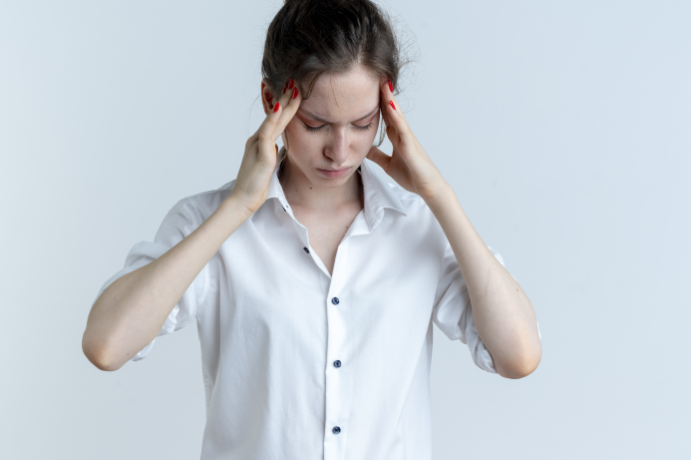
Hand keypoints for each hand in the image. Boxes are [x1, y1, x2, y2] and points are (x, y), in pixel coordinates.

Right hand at [229, 79, 301, 214]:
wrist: (243, 200)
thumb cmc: (255, 186)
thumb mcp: (268, 166)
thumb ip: (274, 155)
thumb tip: (282, 148)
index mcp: (260, 143)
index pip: (276, 121)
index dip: (285, 107)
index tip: (294, 93)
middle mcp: (257, 140)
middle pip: (274, 116)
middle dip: (285, 98)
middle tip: (295, 81)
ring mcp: (258, 146)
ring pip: (273, 120)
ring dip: (283, 103)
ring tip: (293, 88)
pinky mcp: (261, 155)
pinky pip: (268, 133)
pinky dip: (273, 120)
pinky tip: (279, 108)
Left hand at [366, 79, 448, 202]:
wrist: (428, 188)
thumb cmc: (412, 176)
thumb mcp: (387, 164)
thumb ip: (377, 155)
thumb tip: (364, 149)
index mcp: (397, 137)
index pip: (384, 116)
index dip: (376, 102)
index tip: (366, 88)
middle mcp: (402, 134)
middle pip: (390, 110)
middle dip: (382, 94)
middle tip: (374, 76)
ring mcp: (407, 138)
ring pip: (397, 114)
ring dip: (390, 99)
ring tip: (382, 83)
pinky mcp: (411, 145)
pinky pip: (402, 128)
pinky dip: (396, 116)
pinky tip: (390, 105)